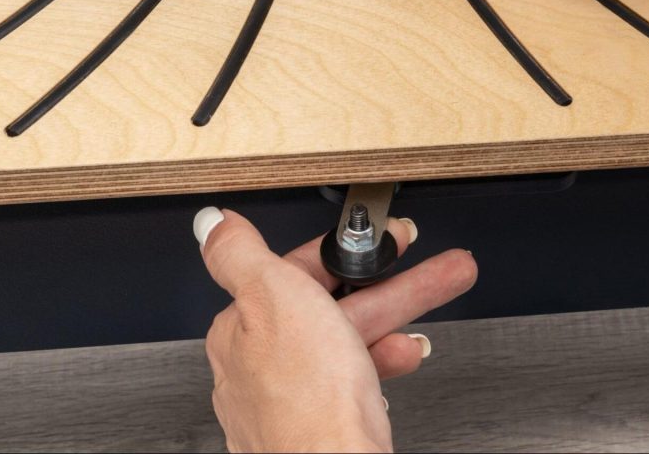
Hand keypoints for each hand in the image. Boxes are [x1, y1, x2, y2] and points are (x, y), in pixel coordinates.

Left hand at [196, 207, 476, 452]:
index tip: (379, 239)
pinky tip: (404, 352)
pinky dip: (383, 361)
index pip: (294, 271)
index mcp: (241, 328)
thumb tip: (213, 223)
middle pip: (329, 305)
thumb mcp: (272, 296)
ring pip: (348, 340)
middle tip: (424, 266)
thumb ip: (239, 253)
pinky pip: (354, 380)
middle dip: (387, 280)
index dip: (343, 251)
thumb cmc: (307, 402)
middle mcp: (258, 366)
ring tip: (434, 294)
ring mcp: (290, 399)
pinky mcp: (320, 425)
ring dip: (397, 313)